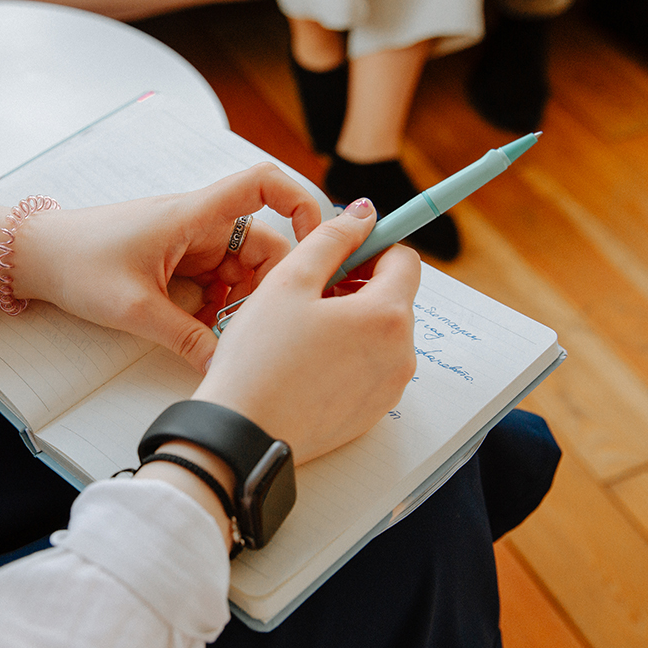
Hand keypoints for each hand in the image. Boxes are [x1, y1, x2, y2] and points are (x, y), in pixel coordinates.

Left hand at [10, 163, 322, 370]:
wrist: (34, 257)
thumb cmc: (77, 263)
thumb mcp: (135, 309)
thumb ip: (186, 338)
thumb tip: (224, 367)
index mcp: (194, 214)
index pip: (264, 184)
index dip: (301, 203)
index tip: (316, 244)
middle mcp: (199, 223)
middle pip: (263, 244)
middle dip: (267, 286)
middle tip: (255, 326)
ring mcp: (189, 243)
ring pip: (241, 270)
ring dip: (240, 302)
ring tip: (222, 334)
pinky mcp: (177, 262)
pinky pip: (216, 282)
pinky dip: (218, 307)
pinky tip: (203, 332)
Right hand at [192, 198, 419, 464]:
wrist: (243, 434)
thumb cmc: (260, 358)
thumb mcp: (289, 281)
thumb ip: (332, 238)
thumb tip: (363, 213)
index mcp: (387, 315)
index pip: (404, 260)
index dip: (370, 247)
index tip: (338, 253)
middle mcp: (401, 354)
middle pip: (394, 298)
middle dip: (358, 286)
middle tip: (308, 293)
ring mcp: (389, 388)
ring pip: (380, 334)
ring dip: (351, 321)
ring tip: (301, 330)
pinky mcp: (372, 413)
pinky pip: (369, 368)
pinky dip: (347, 356)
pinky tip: (305, 362)